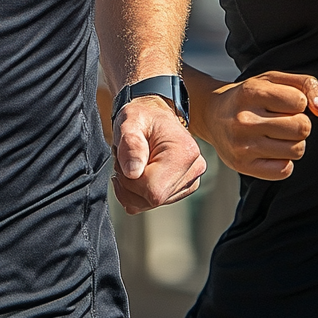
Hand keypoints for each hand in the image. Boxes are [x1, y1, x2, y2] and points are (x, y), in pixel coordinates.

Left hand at [111, 96, 206, 214]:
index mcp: (184, 152)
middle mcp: (194, 168)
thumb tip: (133, 172)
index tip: (124, 162)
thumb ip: (130, 145)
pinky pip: (154, 202)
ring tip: (133, 163)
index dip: (131, 182)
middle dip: (130, 185)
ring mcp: (191, 180)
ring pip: (152, 203)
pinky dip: (140, 192)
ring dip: (134, 188)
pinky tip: (140, 171)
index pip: (154, 189)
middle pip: (154, 199)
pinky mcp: (184, 187)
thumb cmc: (141, 116)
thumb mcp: (129, 123)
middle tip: (125, 161)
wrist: (152, 114)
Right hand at [201, 70, 317, 179]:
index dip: (299, 102)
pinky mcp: (242, 165)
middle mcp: (244, 119)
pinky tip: (270, 150)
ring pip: (297, 150)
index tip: (285, 103)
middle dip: (300, 124)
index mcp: (251, 92)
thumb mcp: (273, 79)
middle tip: (284, 121)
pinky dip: (284, 161)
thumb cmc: (251, 95)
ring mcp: (242, 145)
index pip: (300, 101)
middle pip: (302, 128)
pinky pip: (285, 170)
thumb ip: (305, 85)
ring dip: (294, 143)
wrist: (212, 114)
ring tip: (277, 135)